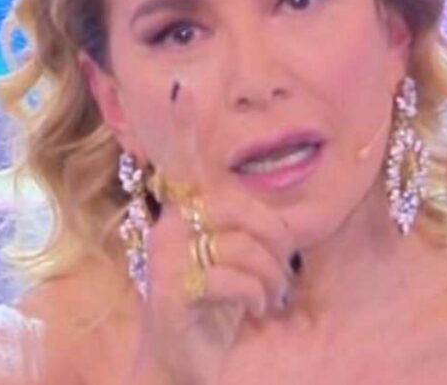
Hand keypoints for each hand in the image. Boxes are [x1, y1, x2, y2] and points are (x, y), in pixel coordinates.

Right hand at [127, 79, 297, 384]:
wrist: (183, 362)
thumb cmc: (215, 304)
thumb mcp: (234, 260)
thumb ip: (246, 232)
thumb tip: (277, 223)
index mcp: (185, 213)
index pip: (185, 163)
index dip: (186, 127)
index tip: (184, 89)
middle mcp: (170, 227)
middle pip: (241, 208)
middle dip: (275, 242)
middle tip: (280, 272)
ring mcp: (166, 259)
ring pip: (244, 246)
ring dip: (271, 278)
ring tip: (268, 296)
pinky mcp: (171, 291)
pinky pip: (234, 278)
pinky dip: (258, 297)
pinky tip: (256, 310)